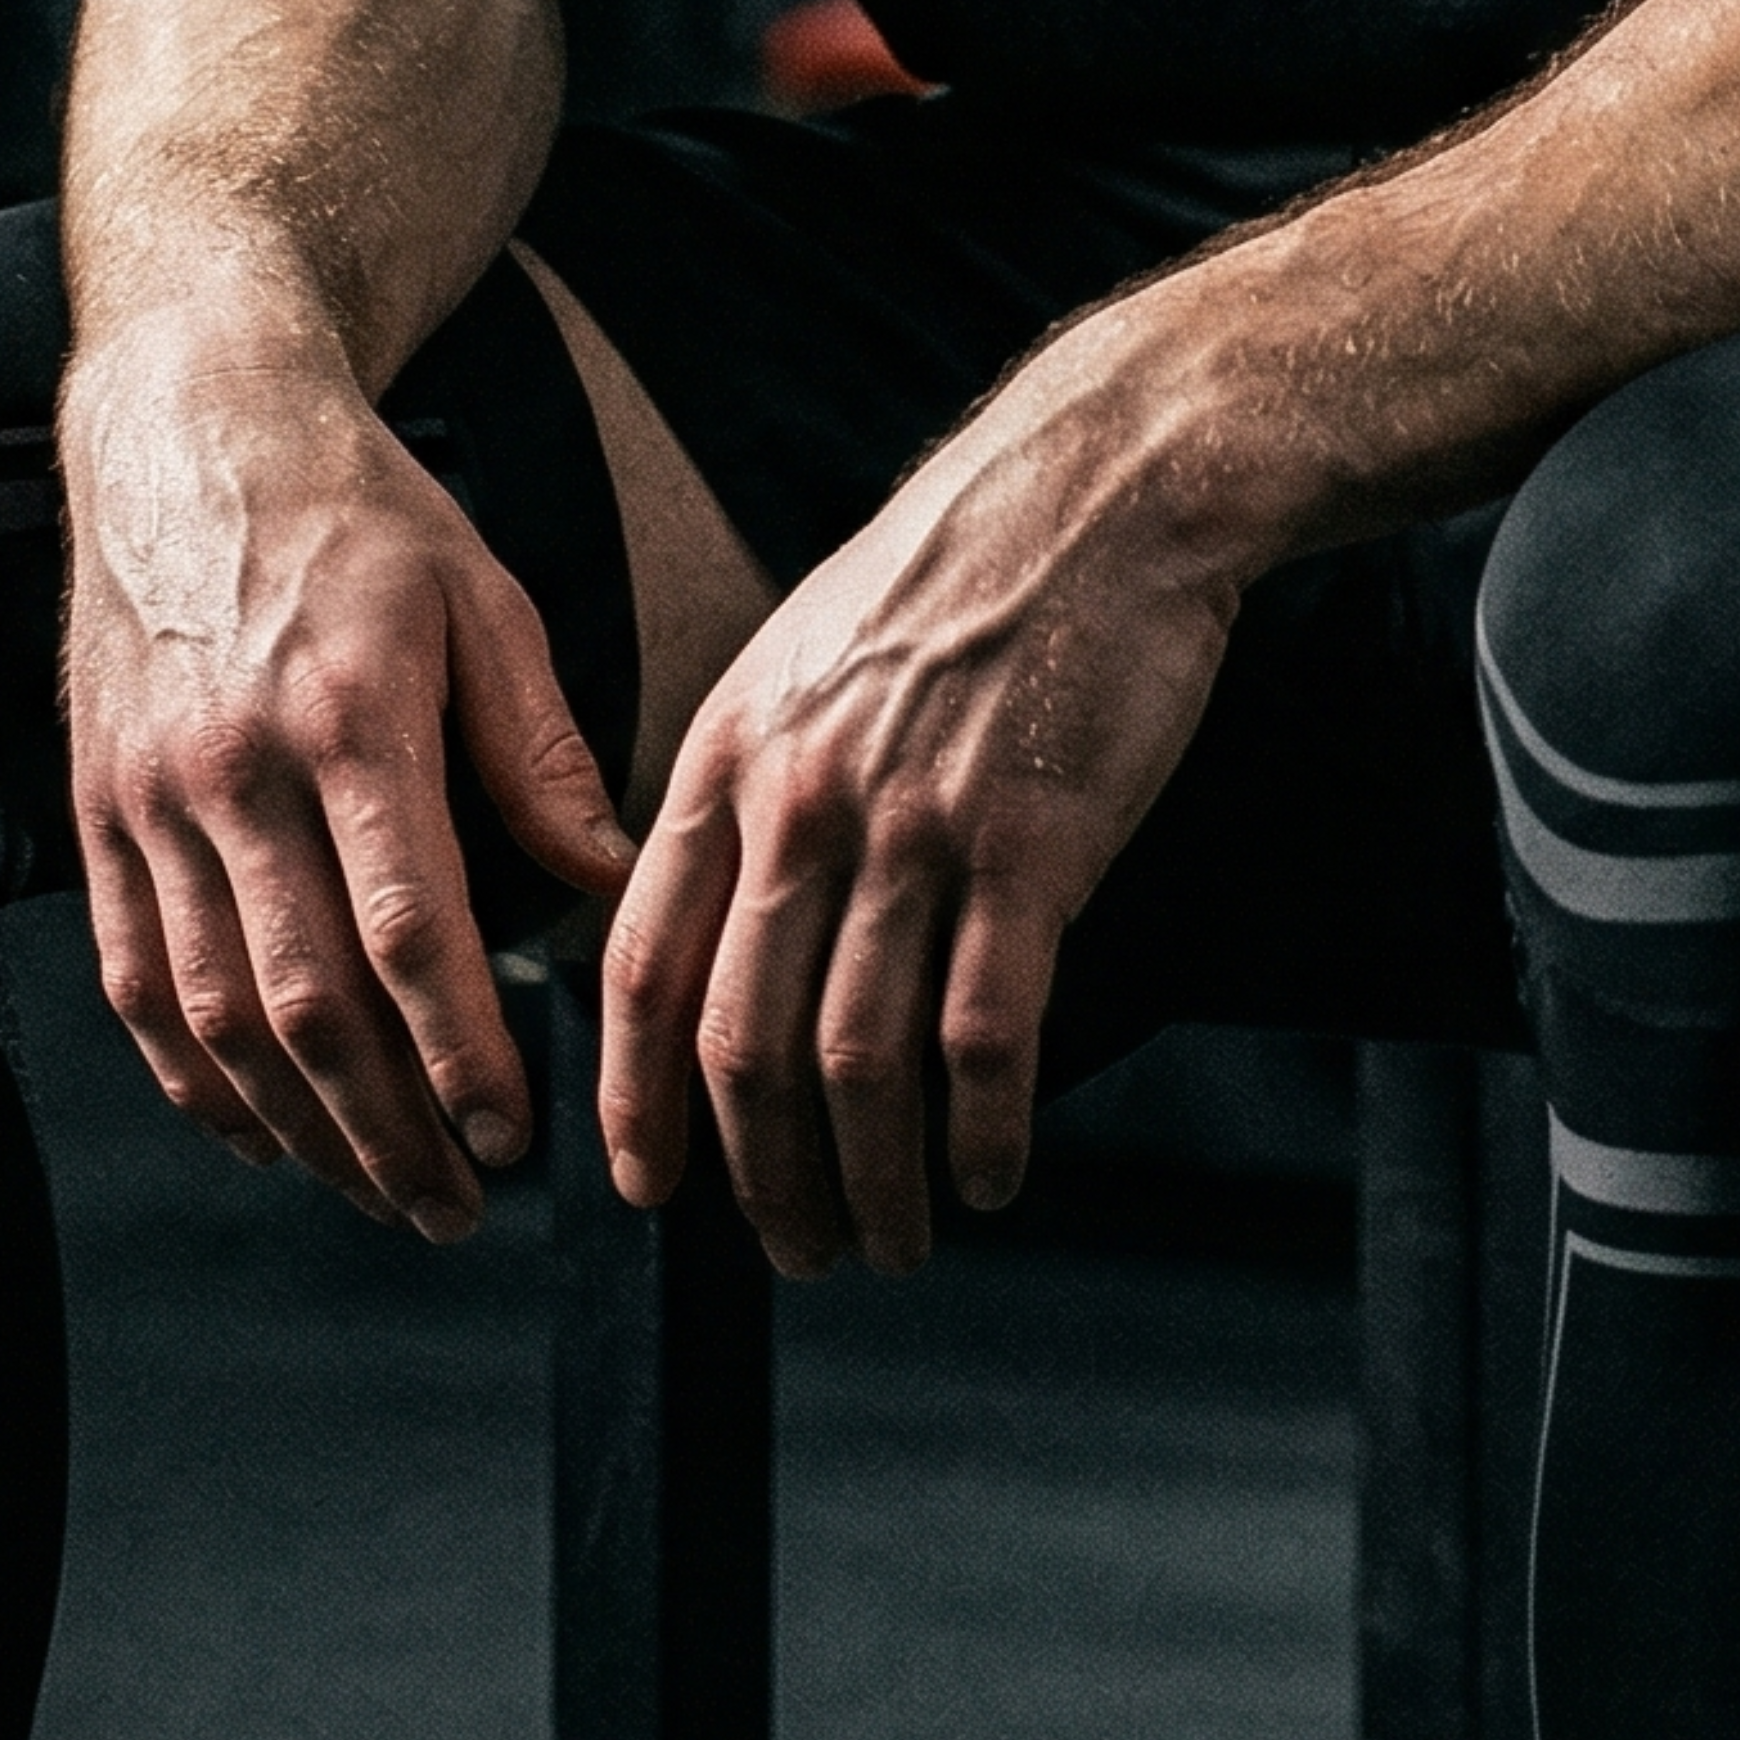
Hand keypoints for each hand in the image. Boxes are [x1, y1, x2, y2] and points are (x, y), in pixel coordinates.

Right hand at [63, 319, 634, 1237]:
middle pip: (307, 1006)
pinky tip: (260, 1132)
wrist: (190, 432)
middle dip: (388, 1130)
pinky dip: (192, 1079)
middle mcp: (235, 774)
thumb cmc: (362, 516)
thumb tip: (614, 887)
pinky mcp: (95, 812)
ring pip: (213, 1016)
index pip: (410, 933)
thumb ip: (541, 756)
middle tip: (458, 1205)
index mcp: (350, 721)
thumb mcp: (486, 602)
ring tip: (380, 1191)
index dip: (461, 1054)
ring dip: (298, 1129)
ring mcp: (149, 801)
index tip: (517, 1135)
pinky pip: (132, 981)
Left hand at [596, 333, 1246, 1274]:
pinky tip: (989, 1175)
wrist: (1103, 490)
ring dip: (868, 1180)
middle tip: (792, 1249)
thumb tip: (718, 917)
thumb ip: (753, 785)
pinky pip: (985, 1034)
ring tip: (889, 1241)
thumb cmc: (961, 575)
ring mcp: (917, 830)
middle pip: (741, 1043)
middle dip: (757, 1178)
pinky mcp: (1033, 851)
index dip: (636, 1099)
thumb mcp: (804, 657)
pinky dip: (979, 1131)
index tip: (646, 1185)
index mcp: (733, 759)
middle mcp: (805, 805)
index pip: (641, 966)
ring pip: (857, 1061)